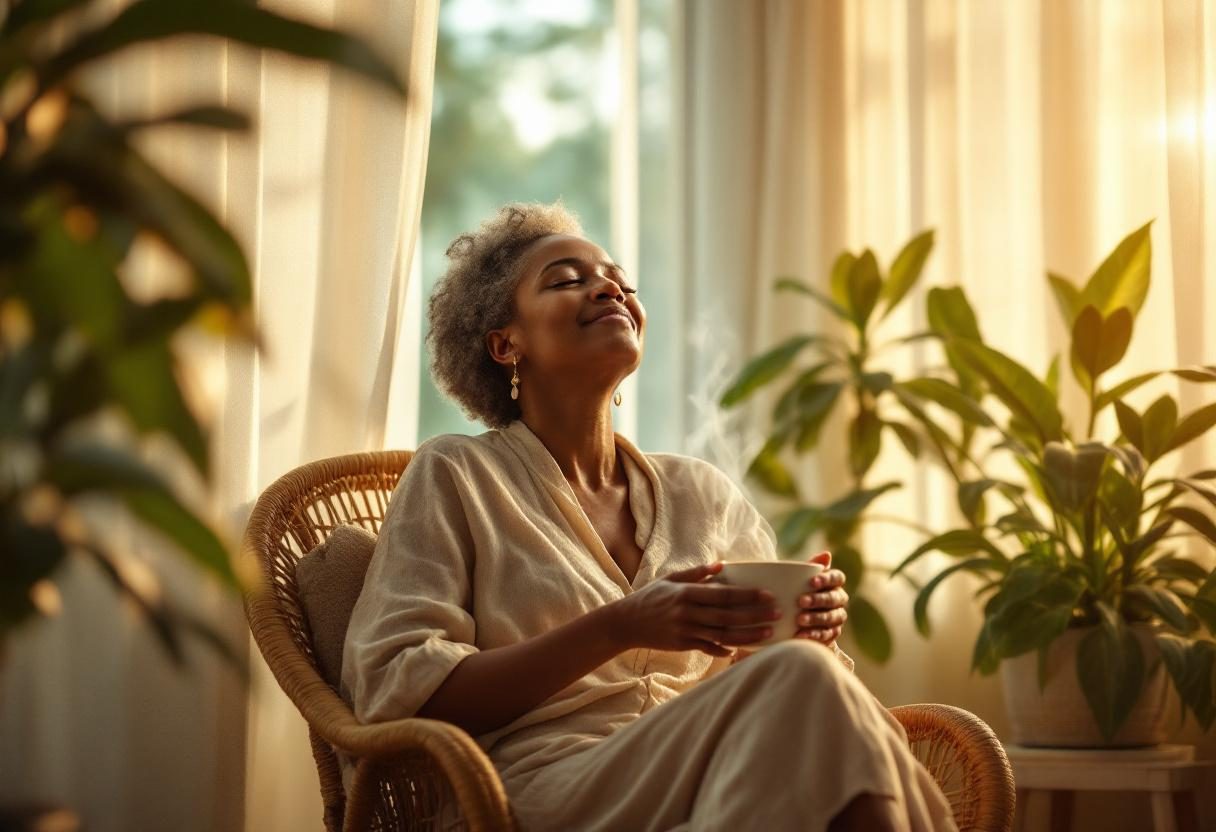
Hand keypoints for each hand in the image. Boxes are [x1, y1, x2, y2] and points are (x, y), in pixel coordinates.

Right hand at [609, 562, 781, 656]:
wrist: (626, 622)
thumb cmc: (651, 597)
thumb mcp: (671, 579)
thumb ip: (696, 573)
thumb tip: (722, 566)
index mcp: (687, 593)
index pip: (723, 594)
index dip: (747, 595)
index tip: (767, 594)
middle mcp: (687, 612)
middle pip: (728, 615)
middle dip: (755, 615)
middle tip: (777, 613)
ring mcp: (685, 631)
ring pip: (722, 634)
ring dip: (747, 635)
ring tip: (768, 634)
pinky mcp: (682, 645)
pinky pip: (707, 647)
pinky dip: (723, 649)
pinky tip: (739, 650)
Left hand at [796, 551, 847, 648]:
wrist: (792, 617)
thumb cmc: (796, 590)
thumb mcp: (799, 578)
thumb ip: (811, 567)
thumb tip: (826, 554)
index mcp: (834, 583)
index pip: (837, 578)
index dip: (827, 579)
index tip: (812, 581)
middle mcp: (839, 599)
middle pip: (833, 598)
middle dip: (818, 599)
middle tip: (801, 601)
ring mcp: (837, 617)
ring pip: (831, 617)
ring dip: (815, 618)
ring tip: (799, 620)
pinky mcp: (832, 634)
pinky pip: (826, 635)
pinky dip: (813, 635)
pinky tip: (801, 635)